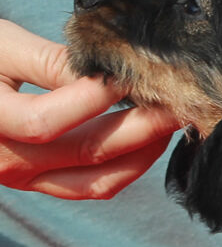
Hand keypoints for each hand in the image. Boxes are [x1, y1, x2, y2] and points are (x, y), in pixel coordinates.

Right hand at [0, 20, 181, 198]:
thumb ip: (47, 60)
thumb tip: (103, 70)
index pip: (48, 122)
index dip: (94, 98)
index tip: (127, 74)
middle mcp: (8, 164)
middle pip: (88, 153)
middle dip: (143, 126)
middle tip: (179, 100)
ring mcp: (27, 180)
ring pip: (99, 181)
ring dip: (144, 153)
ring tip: (171, 119)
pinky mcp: (43, 183)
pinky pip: (94, 186)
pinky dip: (129, 165)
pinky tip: (152, 137)